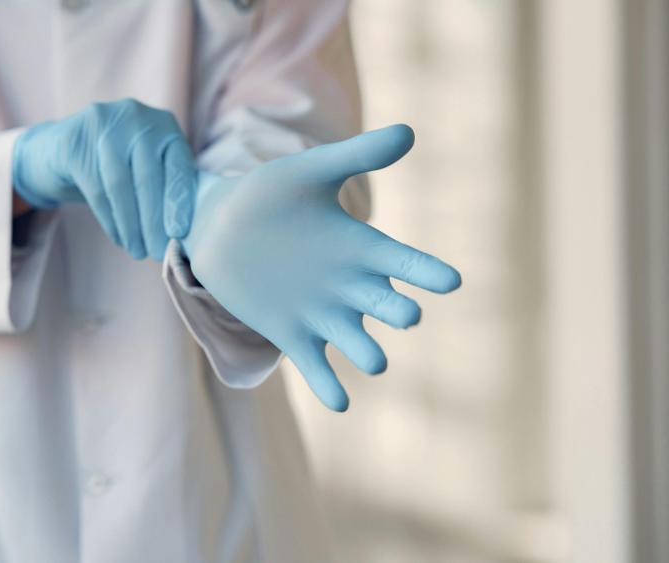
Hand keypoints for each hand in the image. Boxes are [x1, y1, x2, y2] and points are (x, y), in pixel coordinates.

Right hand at [12, 98, 195, 259]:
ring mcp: (103, 125)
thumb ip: (168, 185)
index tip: (179, 233)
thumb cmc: (118, 166)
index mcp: (164, 124)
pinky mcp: (74, 142)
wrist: (62, 150)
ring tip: (137, 251)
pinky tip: (119, 238)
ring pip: (120, 185)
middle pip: (148, 177)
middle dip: (154, 221)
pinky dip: (110, 220)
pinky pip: (96, 189)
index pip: (178, 164)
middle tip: (157, 252)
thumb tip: (185, 233)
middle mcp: (136, 118)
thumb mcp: (147, 165)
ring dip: (131, 225)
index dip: (179, 200)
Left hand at [180, 125, 461, 410]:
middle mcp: (349, 286)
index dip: (427, 272)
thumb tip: (410, 131)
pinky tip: (340, 402)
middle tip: (406, 313)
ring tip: (374, 359)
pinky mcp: (292, 335)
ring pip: (358, 343)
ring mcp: (322, 314)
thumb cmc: (267, 195)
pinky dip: (330, 387)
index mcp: (359, 248)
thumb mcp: (308, 172)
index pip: (404, 262)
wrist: (218, 228)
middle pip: (388, 307)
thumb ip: (355, 156)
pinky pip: (318, 369)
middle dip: (399, 312)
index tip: (450, 280)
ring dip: (368, 353)